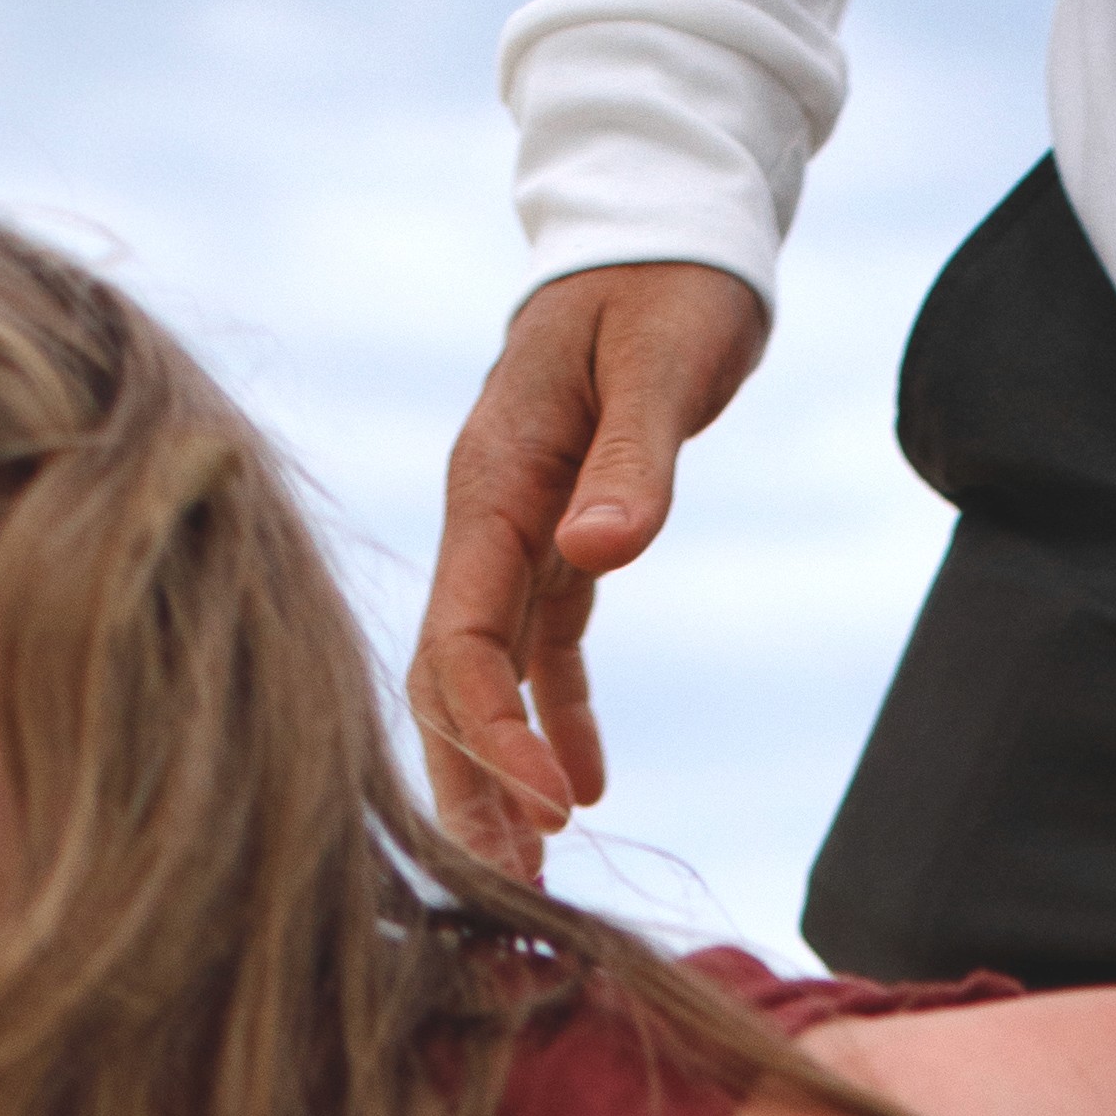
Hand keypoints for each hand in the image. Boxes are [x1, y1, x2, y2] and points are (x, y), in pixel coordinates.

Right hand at [409, 261, 770, 875]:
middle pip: (449, 678)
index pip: (463, 636)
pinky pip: (542, 648)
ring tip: (535, 868)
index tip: (551, 809)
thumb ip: (635, 457)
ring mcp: (518, 528)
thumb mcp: (663, 359)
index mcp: (493, 481)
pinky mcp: (561, 534)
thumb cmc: (667, 281)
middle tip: (513, 891)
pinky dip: (555, 719)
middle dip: (473, 782)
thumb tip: (599, 550)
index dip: (494, 731)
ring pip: (485, 675)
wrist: (663, 225)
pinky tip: (585, 792)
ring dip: (501, 769)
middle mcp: (488, 515)